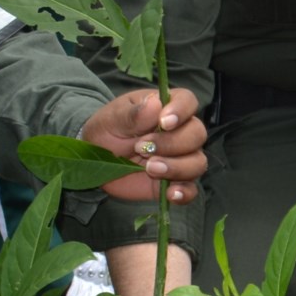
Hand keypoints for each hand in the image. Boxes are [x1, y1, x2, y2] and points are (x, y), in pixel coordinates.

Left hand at [82, 85, 206, 203]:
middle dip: (172, 143)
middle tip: (141, 148)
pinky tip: (171, 194)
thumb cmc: (108, 131)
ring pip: (198, 162)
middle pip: (197, 134)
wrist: (98, 161)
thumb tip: (154, 104)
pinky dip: (185, 192)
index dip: (181, 111)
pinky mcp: (176, 182)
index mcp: (167, 108)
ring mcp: (181, 158)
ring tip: (150, 169)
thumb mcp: (112, 119)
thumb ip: (133, 114)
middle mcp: (181, 131)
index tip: (164, 123)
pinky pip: (192, 189)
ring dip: (177, 167)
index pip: (188, 101)